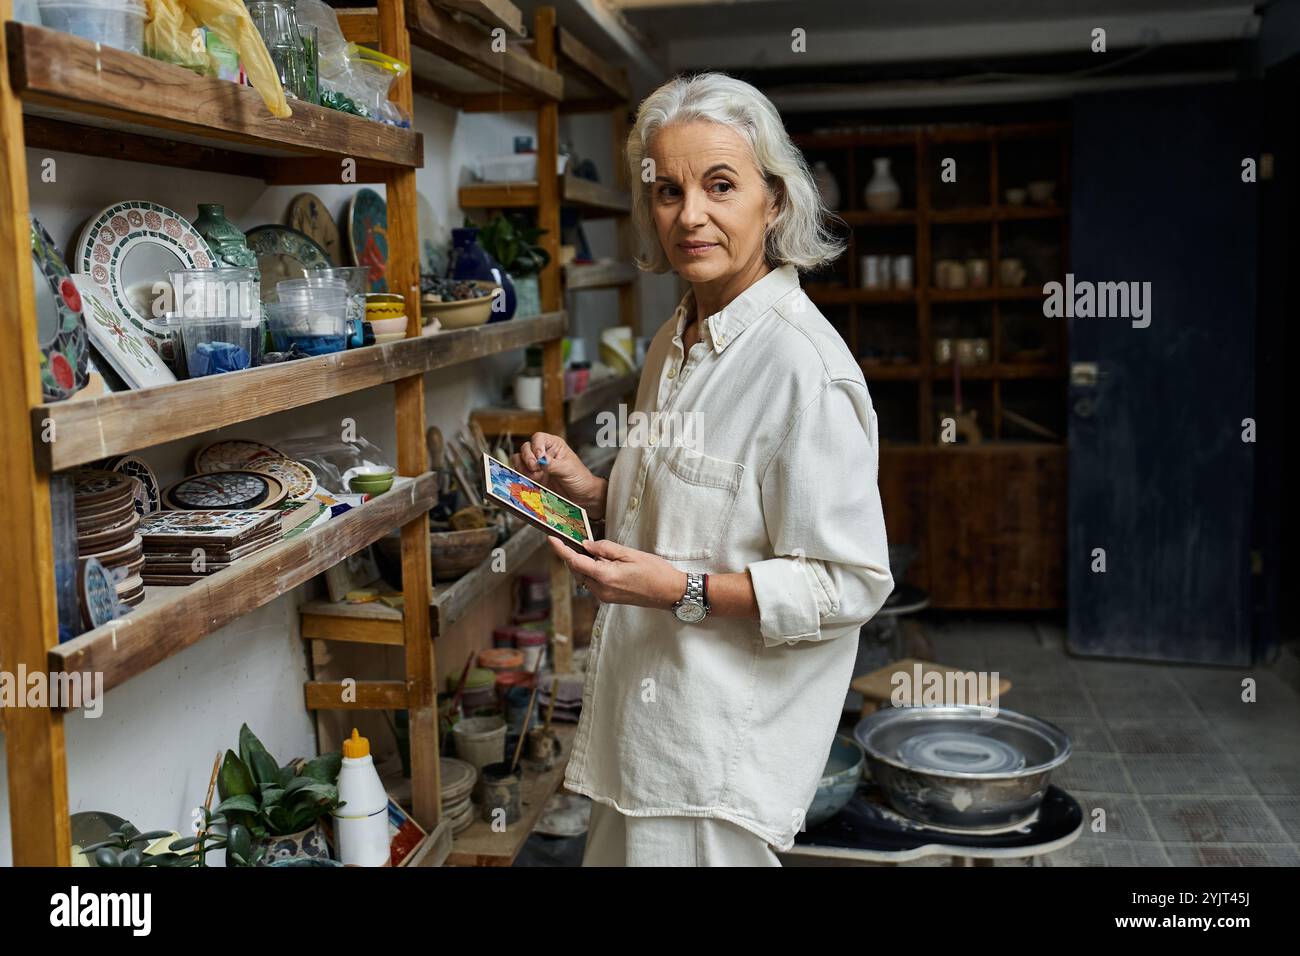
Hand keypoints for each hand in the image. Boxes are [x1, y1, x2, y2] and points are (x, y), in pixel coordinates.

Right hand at [512, 432, 604, 516]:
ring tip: (536, 475)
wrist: (582, 497)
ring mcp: (537, 466)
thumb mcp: (568, 469)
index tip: (539, 456)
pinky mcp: (533, 478)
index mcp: (554, 445)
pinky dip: (523, 477)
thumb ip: (553, 464)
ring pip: (519, 460)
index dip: (536, 445)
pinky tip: (534, 481)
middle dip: (528, 457)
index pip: (539, 438)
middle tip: (535, 467)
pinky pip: (520, 474)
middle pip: (526, 448)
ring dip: (524, 467)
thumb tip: (540, 460)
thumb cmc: (580, 479)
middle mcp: (543, 454)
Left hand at [547, 537, 686, 610]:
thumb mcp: (630, 553)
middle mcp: (601, 590)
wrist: (669, 592)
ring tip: (590, 549)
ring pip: (583, 577)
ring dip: (582, 563)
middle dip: (571, 555)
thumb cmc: (655, 572)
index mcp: (605, 576)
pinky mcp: (609, 598)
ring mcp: (604, 596)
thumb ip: (605, 548)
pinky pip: (592, 583)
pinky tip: (600, 562)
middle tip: (571, 538)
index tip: (552, 538)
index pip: (575, 561)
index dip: (561, 549)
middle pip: (576, 570)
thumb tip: (587, 544)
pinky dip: (591, 571)